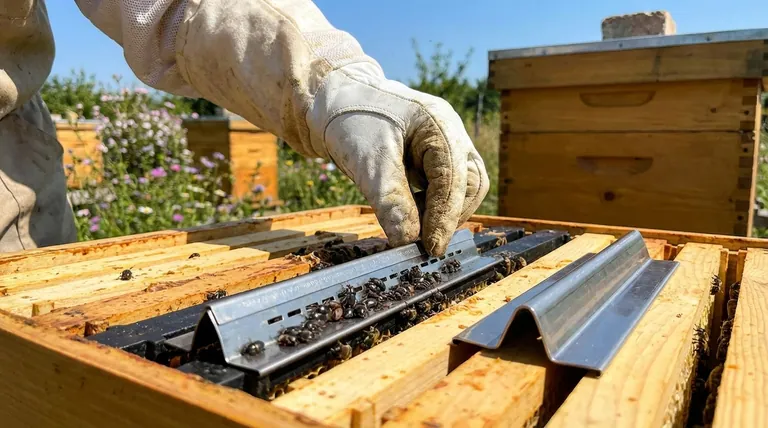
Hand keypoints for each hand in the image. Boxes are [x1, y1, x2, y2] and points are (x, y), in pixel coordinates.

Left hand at [307, 63, 489, 255]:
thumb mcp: (367, 161)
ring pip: (461, 189)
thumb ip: (390, 200)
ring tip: (413, 229)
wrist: (330, 99)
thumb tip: (407, 241)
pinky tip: (408, 215)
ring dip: (442, 214)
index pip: (454, 179)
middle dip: (449, 216)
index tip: (430, 248)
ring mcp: (443, 145)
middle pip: (469, 185)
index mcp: (439, 125)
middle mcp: (450, 133)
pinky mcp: (432, 158)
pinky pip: (443, 188)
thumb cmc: (349, 118)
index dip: (444, 217)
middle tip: (423, 244)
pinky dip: (430, 207)